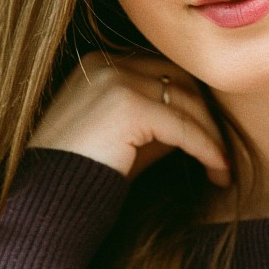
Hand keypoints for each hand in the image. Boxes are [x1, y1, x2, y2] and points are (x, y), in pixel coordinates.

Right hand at [27, 52, 230, 185]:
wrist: (45, 204)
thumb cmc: (81, 179)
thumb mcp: (125, 141)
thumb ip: (157, 123)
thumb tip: (202, 123)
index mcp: (98, 65)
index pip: (162, 73)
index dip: (192, 106)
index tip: (212, 140)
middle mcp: (104, 64)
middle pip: (179, 80)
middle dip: (206, 117)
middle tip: (223, 154)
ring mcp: (113, 80)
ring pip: (186, 102)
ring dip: (212, 136)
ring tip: (222, 168)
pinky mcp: (126, 106)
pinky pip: (182, 127)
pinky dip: (206, 148)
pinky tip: (219, 170)